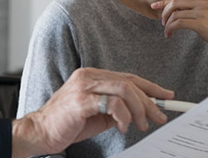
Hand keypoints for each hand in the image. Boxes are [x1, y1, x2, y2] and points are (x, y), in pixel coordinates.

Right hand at [10, 68, 172, 157]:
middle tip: (159, 117)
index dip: (150, 87)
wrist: (41, 132)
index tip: (167, 97)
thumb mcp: (97, 114)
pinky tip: (122, 127)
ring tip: (141, 125)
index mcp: (92, 76)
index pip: (128, 77)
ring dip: (139, 110)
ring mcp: (83, 86)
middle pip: (129, 83)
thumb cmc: (67, 124)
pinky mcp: (81, 100)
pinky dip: (123, 116)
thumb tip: (142, 111)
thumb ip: (116, 108)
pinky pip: (112, 103)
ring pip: (124, 90)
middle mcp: (88, 76)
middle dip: (150, 101)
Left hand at [150, 0, 207, 45]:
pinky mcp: (200, 23)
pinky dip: (170, 28)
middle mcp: (203, 3)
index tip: (154, 6)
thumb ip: (193, 9)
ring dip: (167, 24)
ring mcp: (202, 12)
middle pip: (174, 3)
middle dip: (164, 13)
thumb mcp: (207, 14)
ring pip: (175, 14)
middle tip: (163, 23)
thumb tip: (174, 9)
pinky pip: (178, 23)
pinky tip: (169, 34)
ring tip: (167, 31)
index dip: (165, 2)